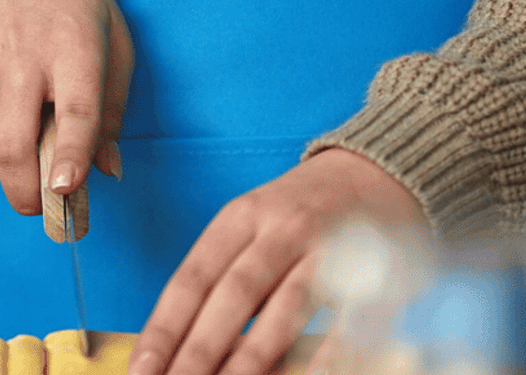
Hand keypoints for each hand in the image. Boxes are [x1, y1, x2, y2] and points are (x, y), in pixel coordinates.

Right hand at [0, 0, 132, 215]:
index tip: (67, 191)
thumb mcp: (111, 35)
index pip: (76, 110)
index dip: (71, 155)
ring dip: (14, 159)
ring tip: (34, 139)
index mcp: (74, 45)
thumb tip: (108, 170)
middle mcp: (22, 54)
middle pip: (16, 143)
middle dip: (26, 192)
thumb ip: (112, 106)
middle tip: (39, 212)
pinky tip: (7, 96)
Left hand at [130, 150, 426, 374]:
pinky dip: (328, 353)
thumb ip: (220, 278)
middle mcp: (281, 229)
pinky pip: (349, 318)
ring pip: (285, 307)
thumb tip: (178, 344)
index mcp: (241, 218)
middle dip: (199, 350)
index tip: (142, 369)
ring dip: (252, 356)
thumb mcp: (251, 228)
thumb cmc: (301, 214)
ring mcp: (330, 248)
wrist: (383, 171)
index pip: (192, 279)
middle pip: (233, 295)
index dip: (165, 328)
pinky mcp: (377, 272)